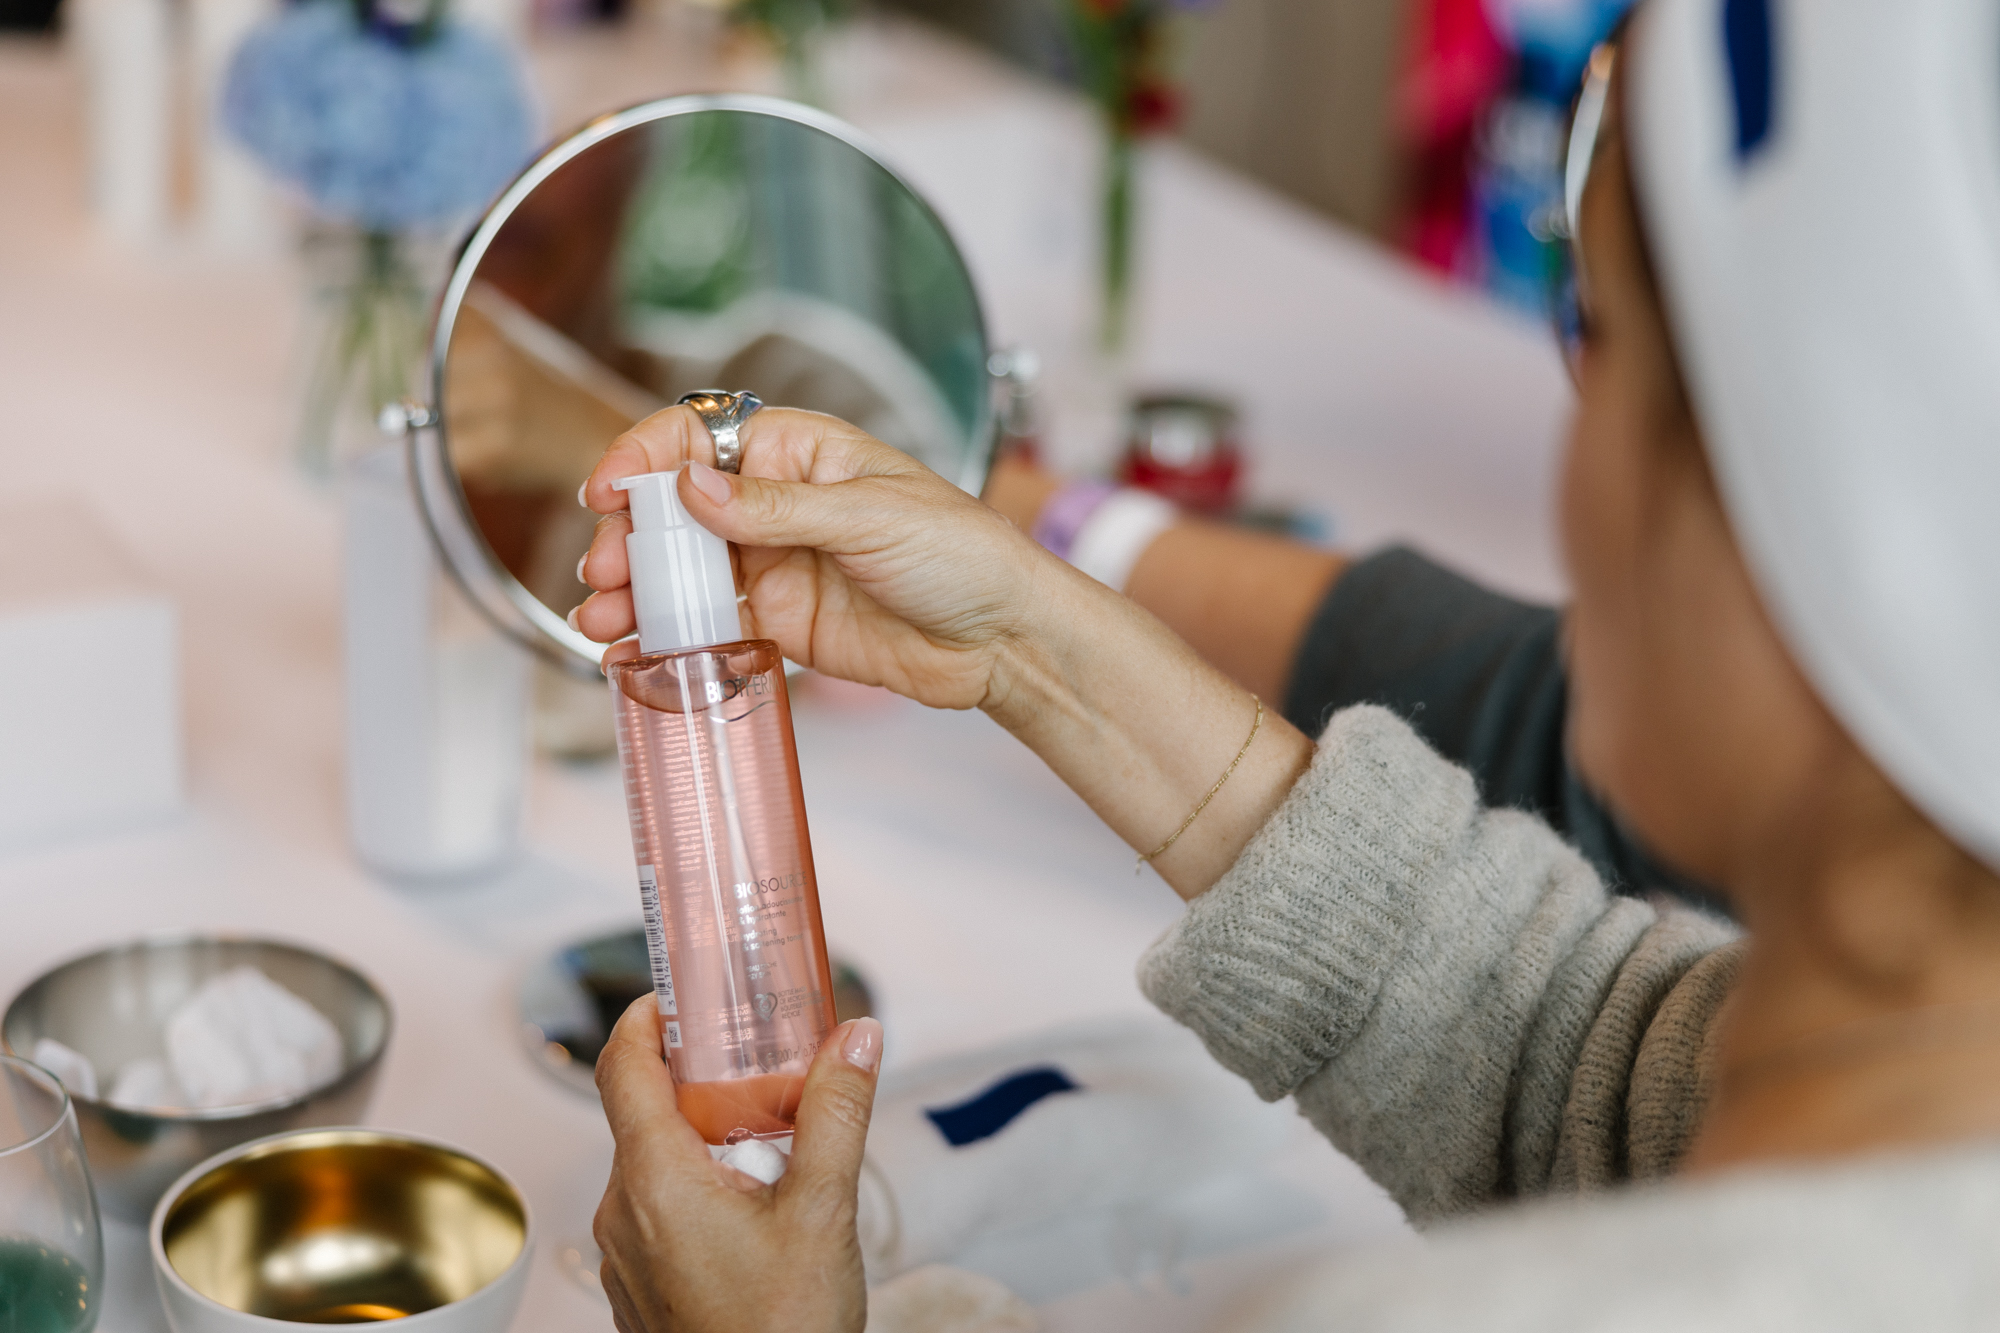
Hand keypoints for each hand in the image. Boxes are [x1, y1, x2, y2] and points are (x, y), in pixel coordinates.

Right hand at [577, 406, 1065, 711]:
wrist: (1003, 639)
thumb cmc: (963, 553)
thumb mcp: (871, 517)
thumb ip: (777, 507)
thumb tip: (692, 485)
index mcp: (800, 452)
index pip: (700, 437)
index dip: (645, 456)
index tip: (610, 491)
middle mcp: (777, 503)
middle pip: (674, 508)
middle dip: (628, 536)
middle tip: (604, 571)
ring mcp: (774, 564)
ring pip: (681, 569)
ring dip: (635, 590)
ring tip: (604, 619)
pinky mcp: (780, 623)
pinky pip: (707, 624)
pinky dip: (665, 637)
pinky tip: (630, 653)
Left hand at [593, 998, 884, 1332]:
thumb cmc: (783, 1330)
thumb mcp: (825, 1209)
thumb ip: (838, 1112)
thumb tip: (857, 1037)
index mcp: (655, 1180)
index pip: (620, 1067)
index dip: (644, 1016)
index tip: (680, 992)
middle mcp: (624, 1212)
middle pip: (647, 1113)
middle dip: (706, 1084)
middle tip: (765, 1066)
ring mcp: (626, 1255)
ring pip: (657, 1165)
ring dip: (710, 1142)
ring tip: (777, 1147)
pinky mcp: (642, 1287)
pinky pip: (660, 1213)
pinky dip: (702, 1190)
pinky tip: (759, 1209)